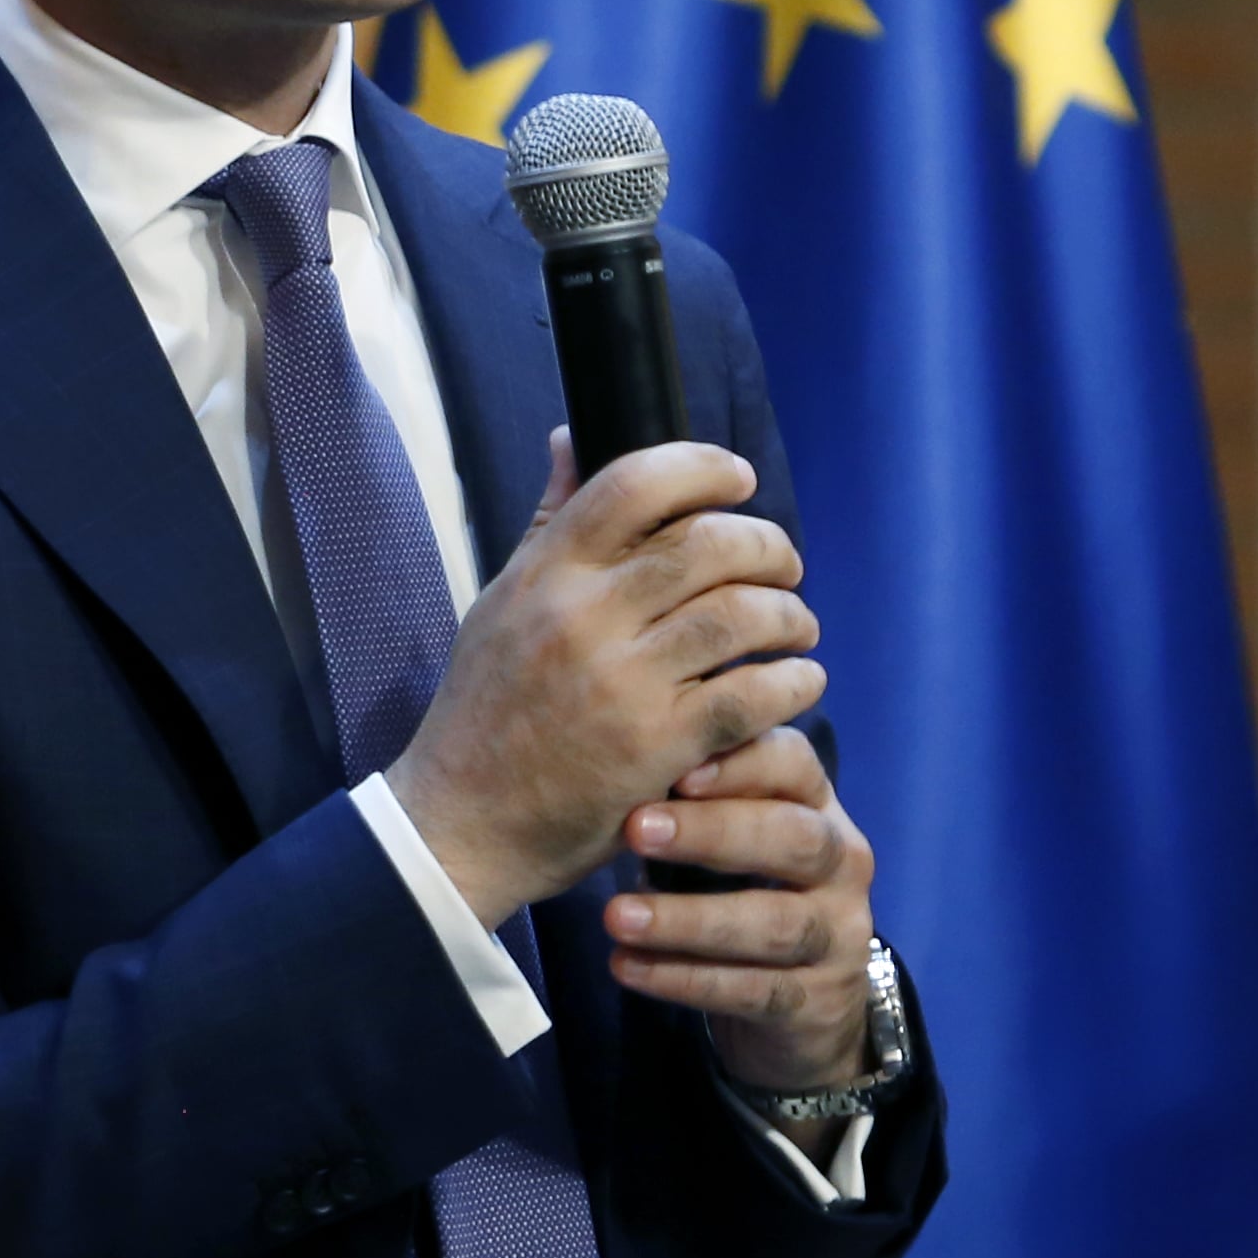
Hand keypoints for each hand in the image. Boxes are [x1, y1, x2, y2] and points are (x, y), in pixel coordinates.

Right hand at [384, 433, 822, 928]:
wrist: (461, 822)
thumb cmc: (486, 708)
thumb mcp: (500, 602)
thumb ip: (547, 520)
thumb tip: (570, 435)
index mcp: (545, 574)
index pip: (634, 482)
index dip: (703, 466)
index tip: (739, 479)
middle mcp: (581, 618)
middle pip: (707, 544)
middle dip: (767, 545)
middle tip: (785, 565)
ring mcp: (622, 683)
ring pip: (740, 615)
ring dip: (790, 615)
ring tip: (796, 626)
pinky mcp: (657, 748)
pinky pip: (751, 695)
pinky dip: (791, 681)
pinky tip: (797, 680)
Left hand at [602, 726, 877, 1104]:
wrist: (805, 1003)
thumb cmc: (749, 893)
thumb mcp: (734, 840)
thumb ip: (698, 801)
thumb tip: (624, 754)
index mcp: (819, 807)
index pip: (796, 764)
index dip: (741, 765)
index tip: (677, 771)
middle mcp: (841, 864)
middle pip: (793, 837)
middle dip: (713, 831)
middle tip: (635, 830)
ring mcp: (838, 936)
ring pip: (774, 924)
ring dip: (688, 919)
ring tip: (616, 916)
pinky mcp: (818, 1002)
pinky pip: (753, 991)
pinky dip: (686, 979)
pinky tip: (629, 967)